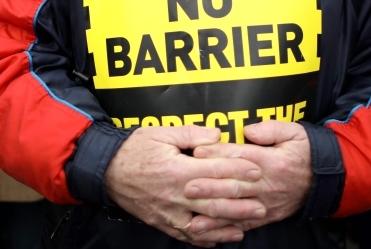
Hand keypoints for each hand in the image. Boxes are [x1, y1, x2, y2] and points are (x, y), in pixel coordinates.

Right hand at [104, 125, 265, 246]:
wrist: (107, 171)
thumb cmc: (135, 149)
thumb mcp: (161, 133)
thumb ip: (191, 134)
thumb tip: (217, 136)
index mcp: (177, 168)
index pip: (214, 170)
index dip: (238, 169)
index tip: (257, 169)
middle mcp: (175, 194)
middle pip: (214, 200)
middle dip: (240, 202)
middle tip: (262, 202)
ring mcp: (169, 212)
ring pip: (204, 222)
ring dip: (228, 224)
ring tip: (249, 223)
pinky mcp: (163, 223)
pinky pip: (188, 236)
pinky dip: (207, 239)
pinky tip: (222, 238)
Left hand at [187, 120, 311, 232]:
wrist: (324, 179)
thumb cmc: (304, 151)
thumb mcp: (294, 132)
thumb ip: (271, 129)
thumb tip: (248, 130)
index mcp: (272, 160)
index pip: (241, 157)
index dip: (219, 154)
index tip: (197, 152)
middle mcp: (267, 184)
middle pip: (235, 185)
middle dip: (210, 186)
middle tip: (187, 186)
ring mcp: (266, 203)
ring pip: (237, 208)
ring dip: (213, 212)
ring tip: (193, 214)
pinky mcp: (266, 216)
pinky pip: (243, 223)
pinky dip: (224, 228)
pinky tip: (206, 230)